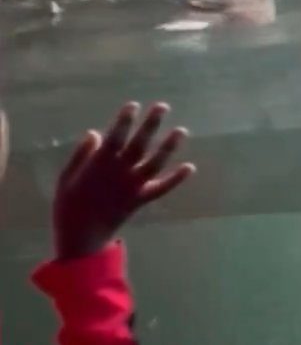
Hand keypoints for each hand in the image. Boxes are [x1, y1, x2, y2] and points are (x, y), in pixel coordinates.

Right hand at [53, 102, 194, 259]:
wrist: (80, 239)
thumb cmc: (70, 205)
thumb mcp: (66, 178)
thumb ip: (81, 155)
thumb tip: (95, 132)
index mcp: (100, 165)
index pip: (115, 137)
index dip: (124, 121)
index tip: (133, 105)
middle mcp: (119, 173)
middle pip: (139, 145)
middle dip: (151, 125)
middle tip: (163, 106)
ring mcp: (132, 187)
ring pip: (154, 163)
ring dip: (168, 147)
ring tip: (182, 130)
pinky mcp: (140, 200)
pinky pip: (160, 189)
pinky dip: (175, 179)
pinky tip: (190, 167)